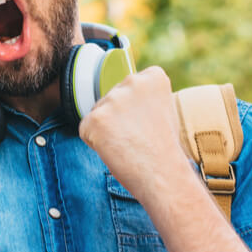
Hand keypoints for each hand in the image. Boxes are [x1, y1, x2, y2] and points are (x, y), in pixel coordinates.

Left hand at [79, 66, 191, 200]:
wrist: (164, 175)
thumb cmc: (165, 149)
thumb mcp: (164, 109)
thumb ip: (143, 97)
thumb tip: (120, 98)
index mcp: (153, 76)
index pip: (129, 86)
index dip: (136, 108)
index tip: (149, 122)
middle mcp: (132, 81)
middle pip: (111, 98)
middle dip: (118, 119)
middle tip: (138, 137)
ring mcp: (112, 99)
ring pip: (98, 113)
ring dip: (107, 130)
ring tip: (128, 144)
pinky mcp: (96, 119)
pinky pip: (86, 129)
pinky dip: (96, 143)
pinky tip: (116, 150)